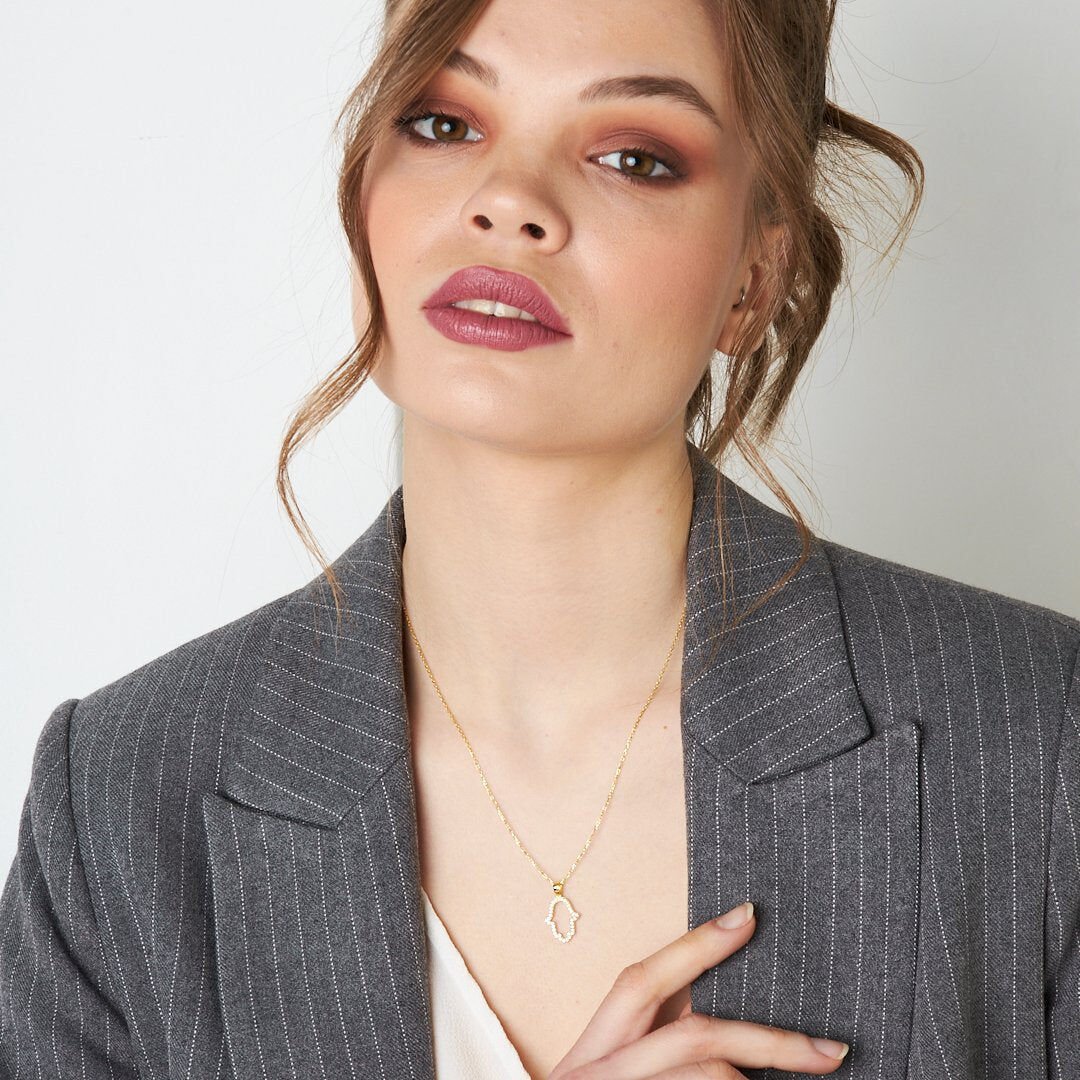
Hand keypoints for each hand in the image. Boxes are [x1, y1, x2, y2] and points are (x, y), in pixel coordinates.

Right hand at [546, 902, 849, 1078]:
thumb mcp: (606, 1075)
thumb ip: (650, 1042)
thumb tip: (720, 1008)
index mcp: (592, 1051)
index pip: (641, 982)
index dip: (695, 946)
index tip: (749, 915)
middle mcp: (599, 1072)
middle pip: (694, 1037)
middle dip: (769, 1040)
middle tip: (831, 1050)